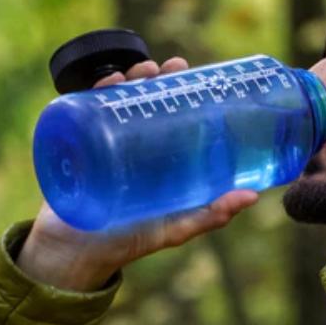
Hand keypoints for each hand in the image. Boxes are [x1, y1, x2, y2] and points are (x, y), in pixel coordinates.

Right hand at [18, 57, 258, 291]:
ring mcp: (102, 145)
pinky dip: (91, 95)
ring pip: (113, 102)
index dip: (177, 89)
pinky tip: (103, 85)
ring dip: (124, 79)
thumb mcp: (174, 229)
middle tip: (162, 67)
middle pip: (141, 100)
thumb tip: (253, 196)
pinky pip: (82, 115)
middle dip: (151, 76)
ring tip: (134, 74)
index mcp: (158, 157)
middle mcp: (131, 145)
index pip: (168, 113)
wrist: (73, 257)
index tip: (187, 71)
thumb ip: (210, 216)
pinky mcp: (76, 149)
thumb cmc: (129, 243)